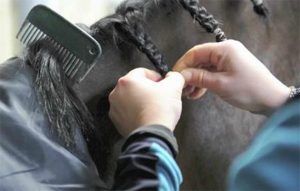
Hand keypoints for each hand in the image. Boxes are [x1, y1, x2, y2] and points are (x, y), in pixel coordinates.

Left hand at [108, 68, 184, 136]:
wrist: (152, 135)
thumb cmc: (160, 111)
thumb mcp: (174, 87)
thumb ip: (174, 76)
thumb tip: (172, 77)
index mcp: (127, 80)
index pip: (143, 71)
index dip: (156, 77)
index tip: (162, 84)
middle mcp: (117, 92)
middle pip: (135, 85)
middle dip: (147, 89)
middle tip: (159, 96)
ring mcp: (115, 108)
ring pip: (130, 98)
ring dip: (140, 100)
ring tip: (153, 107)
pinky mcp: (116, 121)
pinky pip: (127, 111)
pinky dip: (135, 112)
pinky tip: (146, 116)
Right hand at [173, 40, 289, 113]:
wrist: (272, 100)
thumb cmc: (248, 90)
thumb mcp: (220, 84)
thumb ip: (198, 77)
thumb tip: (180, 75)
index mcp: (224, 49)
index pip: (196, 52)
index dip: (183, 64)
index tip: (174, 77)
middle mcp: (225, 50)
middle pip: (199, 60)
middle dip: (189, 74)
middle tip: (181, 89)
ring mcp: (228, 59)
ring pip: (204, 67)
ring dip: (196, 80)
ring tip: (188, 95)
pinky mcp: (230, 68)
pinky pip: (212, 72)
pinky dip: (204, 82)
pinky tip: (197, 94)